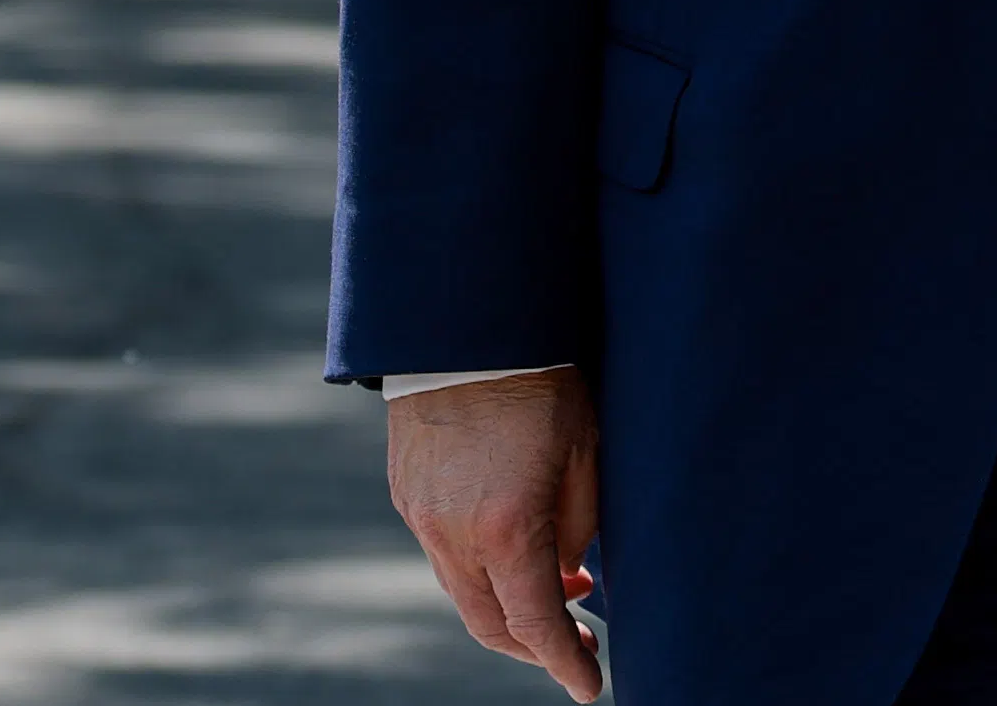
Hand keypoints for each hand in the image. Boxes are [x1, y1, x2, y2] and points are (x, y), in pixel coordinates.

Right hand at [387, 368, 603, 697]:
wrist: (465, 326)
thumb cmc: (541, 382)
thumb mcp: (585, 452)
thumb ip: (579, 528)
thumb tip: (571, 576)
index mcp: (509, 528)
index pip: (538, 626)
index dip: (566, 664)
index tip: (590, 687)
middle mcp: (455, 535)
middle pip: (492, 626)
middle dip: (536, 649)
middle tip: (578, 642)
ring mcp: (423, 518)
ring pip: (463, 595)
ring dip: (507, 607)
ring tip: (555, 588)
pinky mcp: (406, 497)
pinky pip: (443, 556)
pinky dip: (479, 571)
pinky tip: (512, 547)